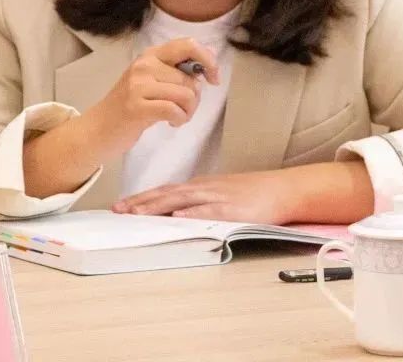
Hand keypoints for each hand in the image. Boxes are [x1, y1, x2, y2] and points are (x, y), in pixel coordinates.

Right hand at [83, 37, 219, 158]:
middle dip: (195, 99)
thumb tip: (206, 69)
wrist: (98, 128)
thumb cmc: (130, 105)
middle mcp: (144, 65)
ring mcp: (138, 85)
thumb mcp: (151, 81)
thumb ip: (175, 72)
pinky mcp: (137, 106)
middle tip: (183, 110)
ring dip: (187, 112)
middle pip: (190, 79)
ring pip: (186, 94)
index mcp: (151, 54)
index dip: (208, 60)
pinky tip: (171, 123)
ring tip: (176, 117)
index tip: (213, 78)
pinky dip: (179, 119)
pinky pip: (174, 110)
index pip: (188, 45)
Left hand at [113, 170, 293, 224]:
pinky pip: (209, 210)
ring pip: (182, 200)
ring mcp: (218, 198)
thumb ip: (200, 201)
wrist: (283, 189)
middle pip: (167, 194)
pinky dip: (192, 212)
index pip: (165, 191)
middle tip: (119, 210)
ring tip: (137, 213)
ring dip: (157, 206)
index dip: (143, 198)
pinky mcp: (232, 209)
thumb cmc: (254, 193)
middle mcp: (205, 189)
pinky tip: (177, 216)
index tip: (123, 204)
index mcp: (201, 186)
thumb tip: (176, 211)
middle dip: (141, 202)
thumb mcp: (221, 192)